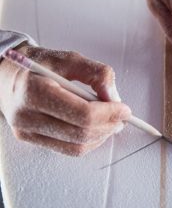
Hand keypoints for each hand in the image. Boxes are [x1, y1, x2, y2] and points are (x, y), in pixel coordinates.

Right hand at [0, 45, 130, 155]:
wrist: (7, 73)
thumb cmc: (38, 63)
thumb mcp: (69, 58)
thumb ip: (96, 73)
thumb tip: (113, 96)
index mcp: (33, 91)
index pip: (81, 114)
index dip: (108, 113)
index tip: (124, 109)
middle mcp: (26, 116)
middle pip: (80, 133)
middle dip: (108, 126)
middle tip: (122, 116)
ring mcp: (26, 132)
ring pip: (75, 147)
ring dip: (100, 136)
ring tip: (111, 122)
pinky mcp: (30, 139)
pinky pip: (67, 149)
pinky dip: (87, 141)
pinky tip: (96, 129)